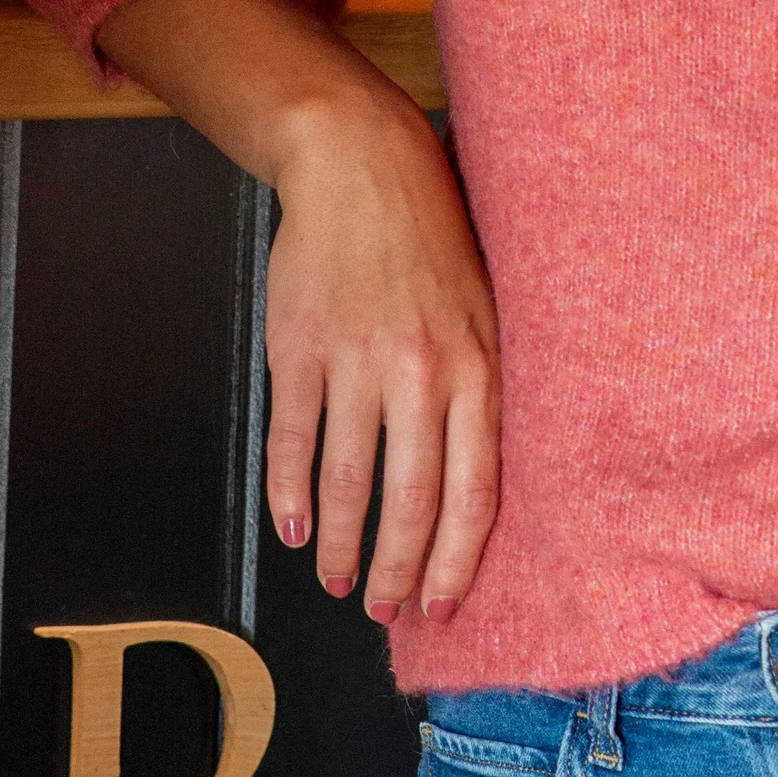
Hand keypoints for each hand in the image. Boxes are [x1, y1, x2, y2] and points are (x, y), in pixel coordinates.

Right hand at [264, 100, 501, 624]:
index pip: (476, 490)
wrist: (361, 166)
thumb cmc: (432, 241)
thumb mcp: (488, 311)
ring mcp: (356, 362)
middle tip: (389, 610)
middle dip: (400, 572)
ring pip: (346, 483)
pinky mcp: (300, 349)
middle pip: (411, 501)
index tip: (446, 605)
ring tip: (338, 580)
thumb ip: (484, 390)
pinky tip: (292, 529)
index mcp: (477, 368)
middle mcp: (421, 372)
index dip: (459, 560)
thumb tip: (479, 482)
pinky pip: (293, 440)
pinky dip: (288, 496)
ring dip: (341, 546)